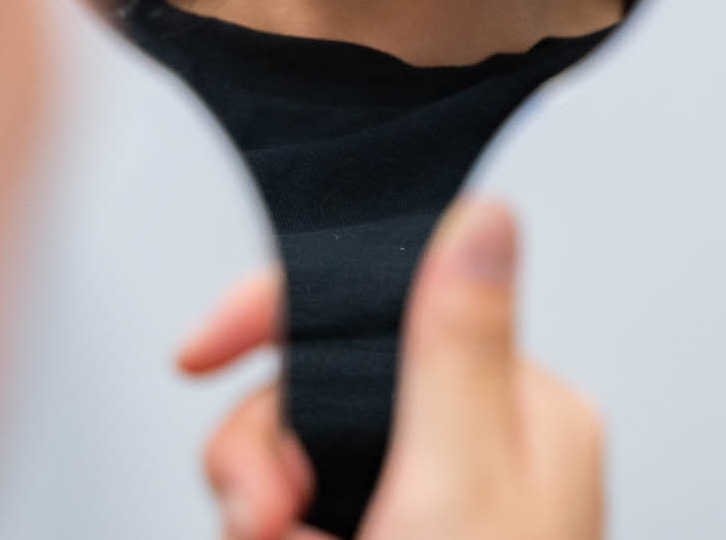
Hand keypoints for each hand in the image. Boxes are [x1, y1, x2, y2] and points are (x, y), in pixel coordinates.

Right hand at [177, 197, 603, 539]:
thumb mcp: (457, 491)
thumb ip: (455, 349)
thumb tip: (482, 216)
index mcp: (522, 414)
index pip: (388, 304)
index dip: (282, 316)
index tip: (203, 349)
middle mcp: (482, 453)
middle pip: (324, 384)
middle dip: (269, 451)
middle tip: (268, 518)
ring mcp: (432, 512)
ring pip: (298, 456)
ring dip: (264, 512)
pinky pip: (299, 517)